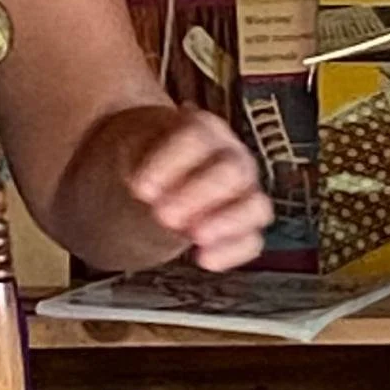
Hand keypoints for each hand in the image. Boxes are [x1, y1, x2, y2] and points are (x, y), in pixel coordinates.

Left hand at [124, 106, 273, 271]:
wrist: (157, 173)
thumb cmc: (149, 157)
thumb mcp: (134, 148)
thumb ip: (137, 162)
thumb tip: (143, 189)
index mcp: (202, 129)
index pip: (196, 138)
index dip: (170, 163)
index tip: (140, 188)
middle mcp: (232, 157)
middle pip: (231, 171)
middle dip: (198, 195)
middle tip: (163, 215)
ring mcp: (245, 191)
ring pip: (255, 206)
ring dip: (225, 223)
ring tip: (194, 236)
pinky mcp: (245, 224)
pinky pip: (253, 240)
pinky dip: (233, 252)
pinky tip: (205, 259)